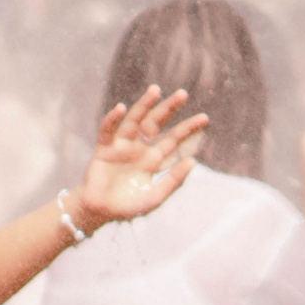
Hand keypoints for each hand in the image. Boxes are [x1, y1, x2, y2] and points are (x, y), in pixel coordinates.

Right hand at [73, 87, 206, 228]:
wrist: (99, 213)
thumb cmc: (128, 207)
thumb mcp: (155, 197)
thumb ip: (174, 181)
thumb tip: (193, 161)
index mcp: (154, 158)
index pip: (174, 139)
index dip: (188, 128)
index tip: (205, 118)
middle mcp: (140, 148)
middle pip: (156, 123)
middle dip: (168, 108)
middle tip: (183, 94)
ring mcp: (122, 147)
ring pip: (134, 120)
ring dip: (143, 105)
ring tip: (155, 90)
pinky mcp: (104, 149)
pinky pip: (108, 131)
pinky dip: (113, 119)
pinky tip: (121, 108)